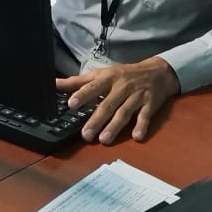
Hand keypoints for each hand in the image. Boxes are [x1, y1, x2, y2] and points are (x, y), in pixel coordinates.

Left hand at [56, 57, 179, 143]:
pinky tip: (136, 136)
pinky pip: (145, 116)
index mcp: (108, 78)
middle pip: (108, 104)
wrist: (157, 72)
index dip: (82, 95)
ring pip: (124, 112)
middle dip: (97, 120)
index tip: (71, 104)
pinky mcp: (150, 104)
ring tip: (104, 140)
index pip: (93, 86)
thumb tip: (54, 84)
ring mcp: (136, 96)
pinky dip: (141, 126)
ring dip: (115, 126)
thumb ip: (77, 81)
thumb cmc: (124, 74)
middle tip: (85, 135)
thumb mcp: (101, 74)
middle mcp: (122, 87)